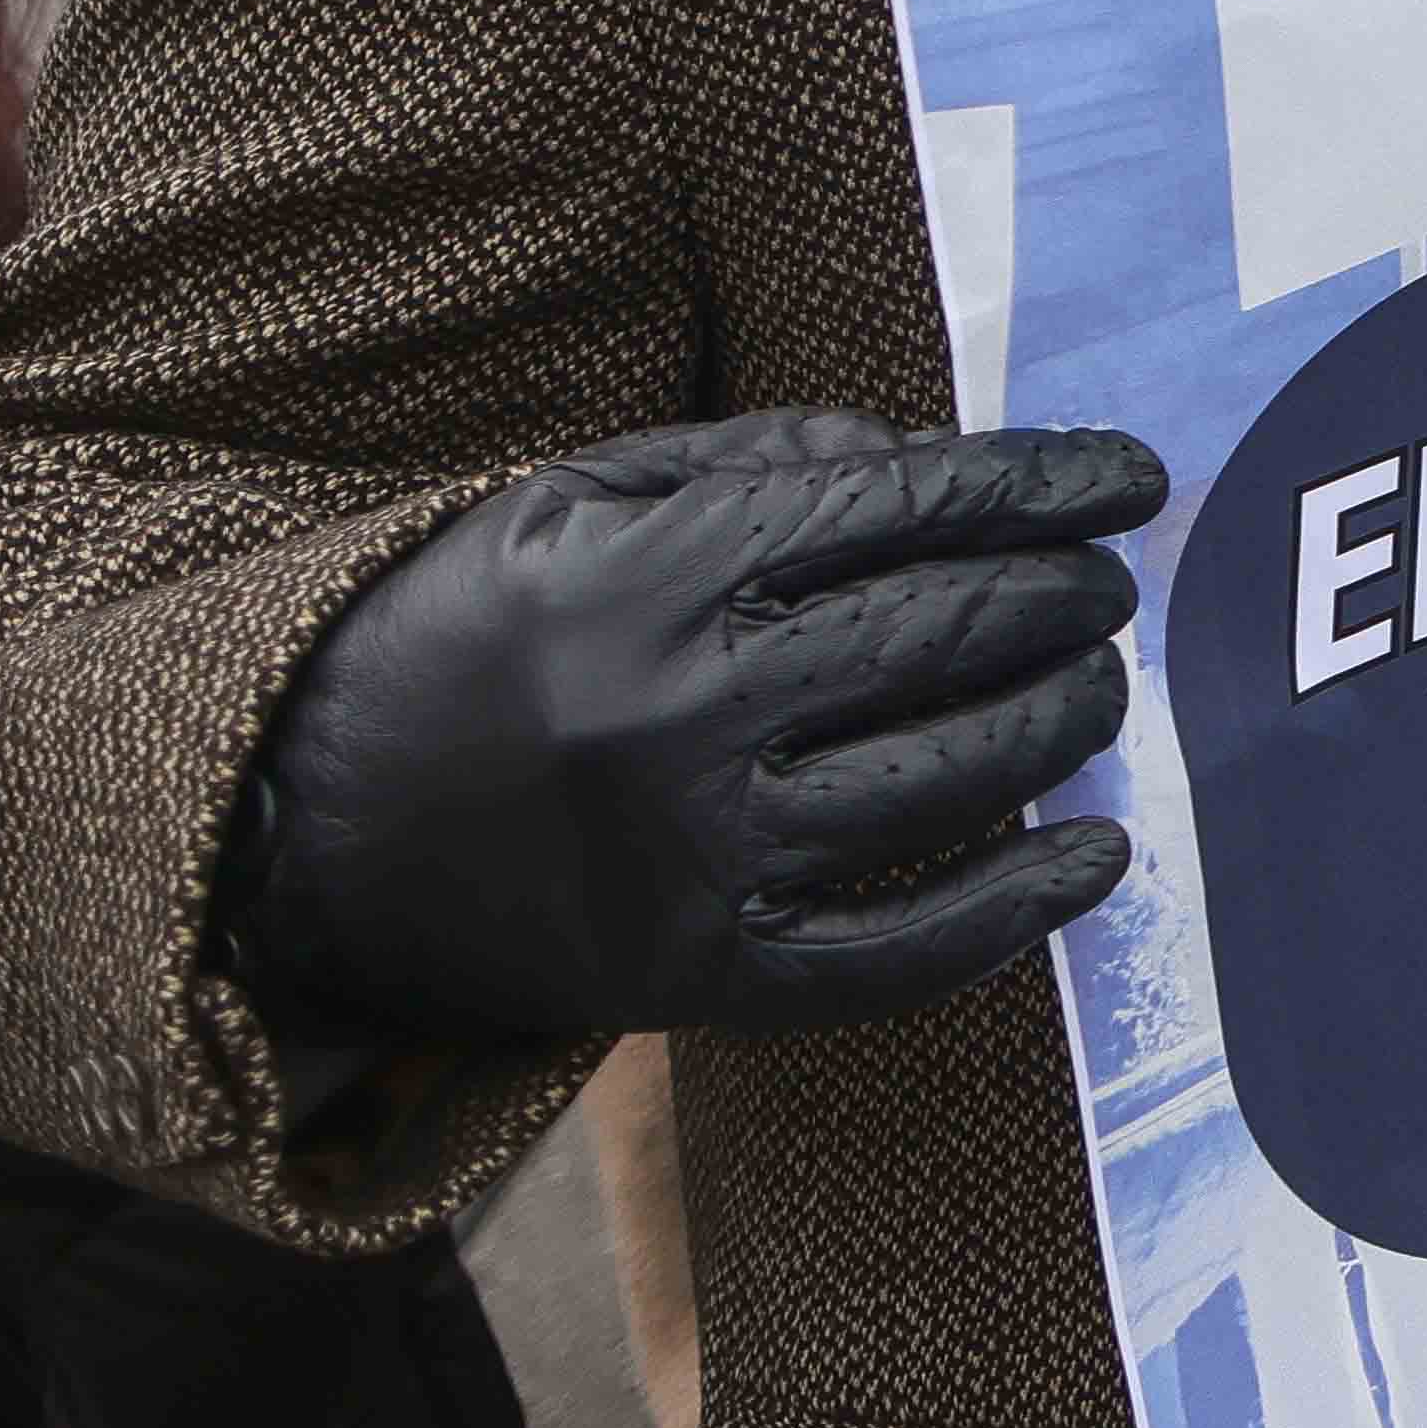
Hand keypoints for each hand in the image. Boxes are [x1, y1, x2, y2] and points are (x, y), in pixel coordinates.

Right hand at [233, 412, 1166, 1048]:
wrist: (295, 835)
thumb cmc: (458, 640)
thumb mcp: (565, 501)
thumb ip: (746, 459)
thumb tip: (916, 452)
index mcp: (654, 574)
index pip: (901, 507)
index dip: (1038, 485)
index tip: (1131, 478)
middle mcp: (686, 711)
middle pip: (941, 636)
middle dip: (1060, 599)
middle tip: (1109, 586)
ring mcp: (698, 854)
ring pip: (944, 779)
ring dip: (1056, 724)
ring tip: (1099, 686)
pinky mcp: (699, 975)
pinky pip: (893, 954)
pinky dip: (1013, 909)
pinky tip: (1093, 861)